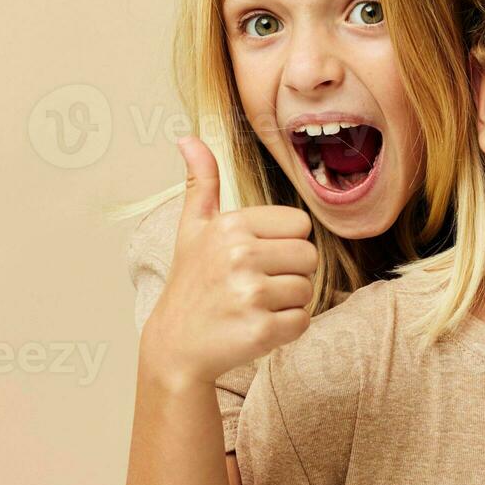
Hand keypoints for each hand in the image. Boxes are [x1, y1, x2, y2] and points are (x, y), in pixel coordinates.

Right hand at [140, 137, 318, 390]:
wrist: (175, 347)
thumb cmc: (191, 283)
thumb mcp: (192, 228)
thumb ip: (202, 182)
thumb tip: (188, 137)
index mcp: (231, 226)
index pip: (300, 225)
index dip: (283, 244)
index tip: (254, 259)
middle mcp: (240, 256)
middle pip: (309, 257)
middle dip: (290, 273)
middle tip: (255, 286)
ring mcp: (250, 294)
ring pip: (308, 290)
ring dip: (288, 302)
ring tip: (253, 306)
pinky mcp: (261, 331)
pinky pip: (303, 322)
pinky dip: (287, 329)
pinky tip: (257, 327)